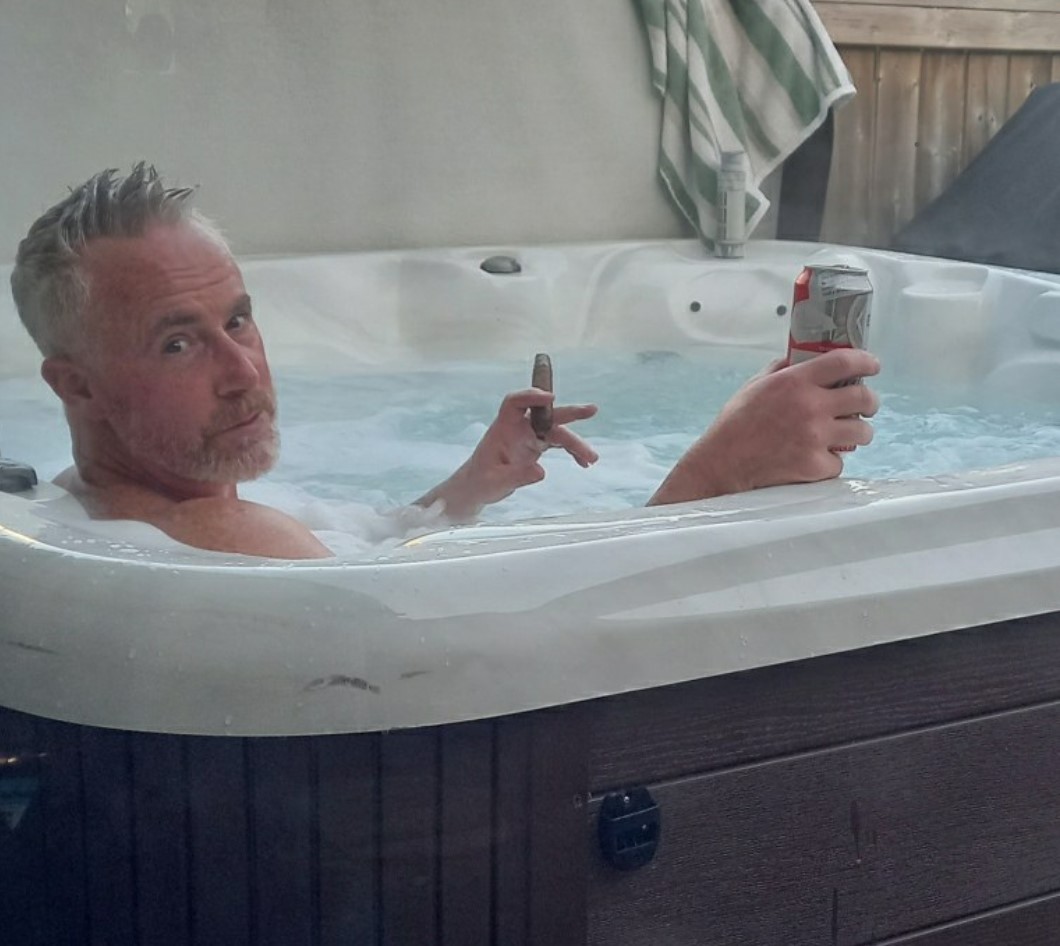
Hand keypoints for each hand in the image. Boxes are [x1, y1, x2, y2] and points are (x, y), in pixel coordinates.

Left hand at [416, 388, 597, 520]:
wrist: (477, 488)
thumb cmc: (479, 481)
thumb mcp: (495, 482)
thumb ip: (517, 476)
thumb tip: (541, 471)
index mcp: (503, 429)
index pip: (515, 403)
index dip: (531, 396)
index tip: (550, 398)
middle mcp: (518, 428)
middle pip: (546, 415)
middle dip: (569, 412)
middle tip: (591, 410)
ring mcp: (529, 437)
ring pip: (556, 432)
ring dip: (575, 443)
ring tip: (591, 458)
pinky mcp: (535, 447)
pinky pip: (558, 444)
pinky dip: (571, 452)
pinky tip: (583, 463)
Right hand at [648, 349, 879, 504]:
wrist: (722, 464)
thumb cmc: (736, 424)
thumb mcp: (755, 385)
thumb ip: (784, 370)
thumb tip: (805, 359)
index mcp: (795, 382)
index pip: (845, 361)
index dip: (866, 361)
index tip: (873, 365)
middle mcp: (810, 407)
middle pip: (864, 397)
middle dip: (869, 401)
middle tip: (865, 405)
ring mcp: (815, 438)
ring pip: (862, 431)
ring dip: (857, 432)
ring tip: (845, 434)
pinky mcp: (816, 466)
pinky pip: (840, 461)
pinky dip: (831, 461)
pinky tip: (815, 458)